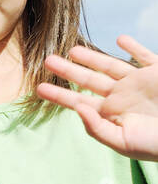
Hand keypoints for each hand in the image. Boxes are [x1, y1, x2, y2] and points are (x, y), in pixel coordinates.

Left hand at [38, 35, 157, 159]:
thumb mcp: (124, 143)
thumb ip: (98, 128)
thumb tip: (77, 108)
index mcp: (114, 115)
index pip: (80, 102)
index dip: (60, 95)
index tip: (38, 89)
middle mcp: (124, 97)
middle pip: (90, 80)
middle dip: (69, 71)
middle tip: (47, 60)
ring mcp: (141, 84)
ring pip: (111, 66)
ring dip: (93, 57)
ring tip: (72, 50)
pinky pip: (145, 57)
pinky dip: (134, 48)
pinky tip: (121, 40)